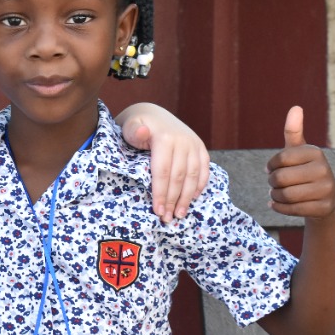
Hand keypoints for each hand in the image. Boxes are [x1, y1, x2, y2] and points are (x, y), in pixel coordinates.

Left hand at [118, 103, 209, 222]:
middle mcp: (183, 141)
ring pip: (193, 176)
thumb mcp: (130, 126)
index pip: (163, 172)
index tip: (157, 211)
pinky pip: (204, 169)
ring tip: (180, 214)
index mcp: (165, 138)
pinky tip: (192, 199)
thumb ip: (134, 131)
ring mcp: (194, 144)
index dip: (161, 193)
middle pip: (179, 177)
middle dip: (173, 200)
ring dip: (187, 198)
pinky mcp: (200, 147)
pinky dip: (200, 185)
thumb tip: (143, 132)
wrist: (153, 115)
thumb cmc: (137, 126)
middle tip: (167, 218)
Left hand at [267, 106, 334, 219]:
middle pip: (280, 178)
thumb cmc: (305, 171)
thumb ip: (293, 131)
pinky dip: (279, 208)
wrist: (325, 200)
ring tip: (276, 194)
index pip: (280, 158)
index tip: (273, 168)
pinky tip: (278, 205)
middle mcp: (324, 169)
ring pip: (285, 195)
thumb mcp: (299, 151)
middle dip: (272, 183)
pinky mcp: (323, 207)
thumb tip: (295, 107)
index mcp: (315, 152)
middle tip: (274, 184)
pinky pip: (291, 209)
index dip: (271, 165)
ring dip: (275, 196)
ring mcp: (326, 189)